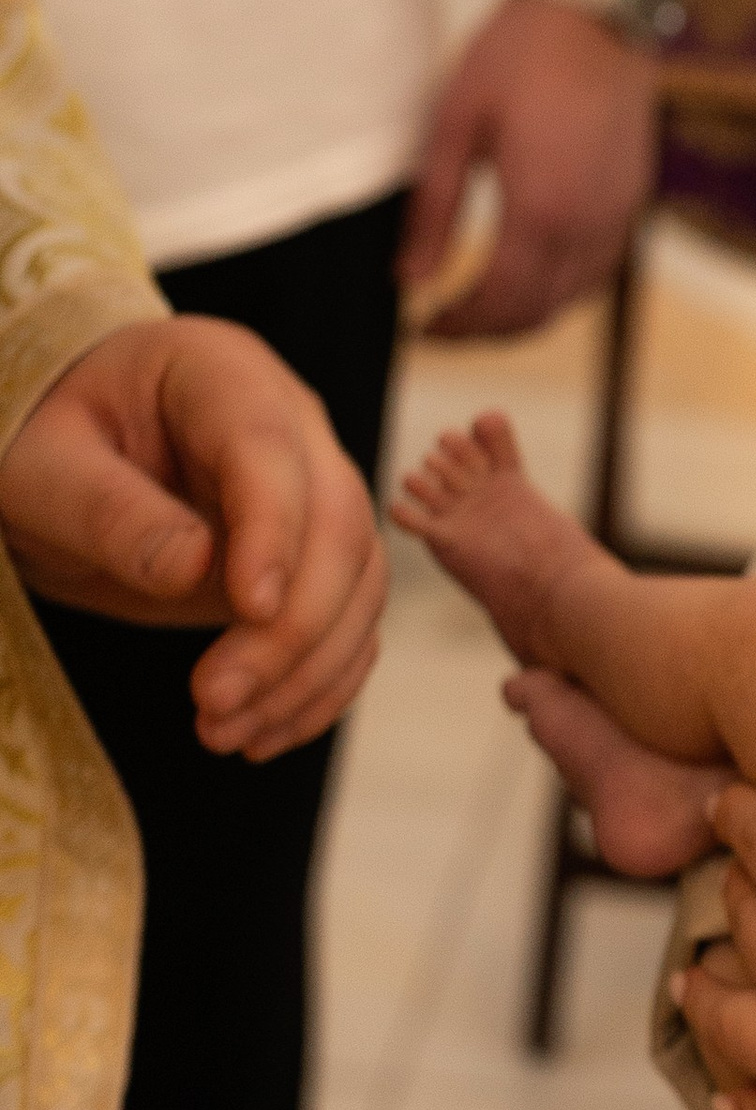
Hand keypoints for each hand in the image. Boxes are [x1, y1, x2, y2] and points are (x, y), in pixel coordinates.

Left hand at [0, 319, 384, 755]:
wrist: (68, 461)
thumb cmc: (48, 447)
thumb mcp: (43, 469)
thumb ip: (109, 511)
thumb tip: (194, 570)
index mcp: (223, 375)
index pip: (271, 451)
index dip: (273, 531)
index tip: (250, 607)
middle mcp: (294, 428)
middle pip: (337, 526)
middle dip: (292, 628)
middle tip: (214, 702)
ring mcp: (315, 495)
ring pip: (358, 585)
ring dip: (307, 672)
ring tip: (224, 734)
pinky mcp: (316, 561)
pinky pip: (349, 624)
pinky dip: (318, 687)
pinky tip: (262, 734)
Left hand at [400, 0, 656, 338]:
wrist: (596, 9)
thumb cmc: (518, 54)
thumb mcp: (455, 126)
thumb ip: (432, 211)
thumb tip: (409, 279)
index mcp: (539, 211)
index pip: (496, 303)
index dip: (456, 326)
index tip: (423, 325)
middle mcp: (587, 226)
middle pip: (536, 314)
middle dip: (486, 330)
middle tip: (445, 322)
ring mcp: (618, 216)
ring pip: (572, 300)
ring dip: (525, 314)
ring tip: (482, 303)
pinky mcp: (634, 200)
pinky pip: (598, 272)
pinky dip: (561, 289)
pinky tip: (531, 272)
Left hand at [677, 748, 755, 1109]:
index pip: (755, 836)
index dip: (742, 813)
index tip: (732, 805)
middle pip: (742, 919)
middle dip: (737, 888)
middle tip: (742, 877)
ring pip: (729, 1022)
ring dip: (705, 995)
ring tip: (692, 983)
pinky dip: (744, 1104)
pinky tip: (728, 1099)